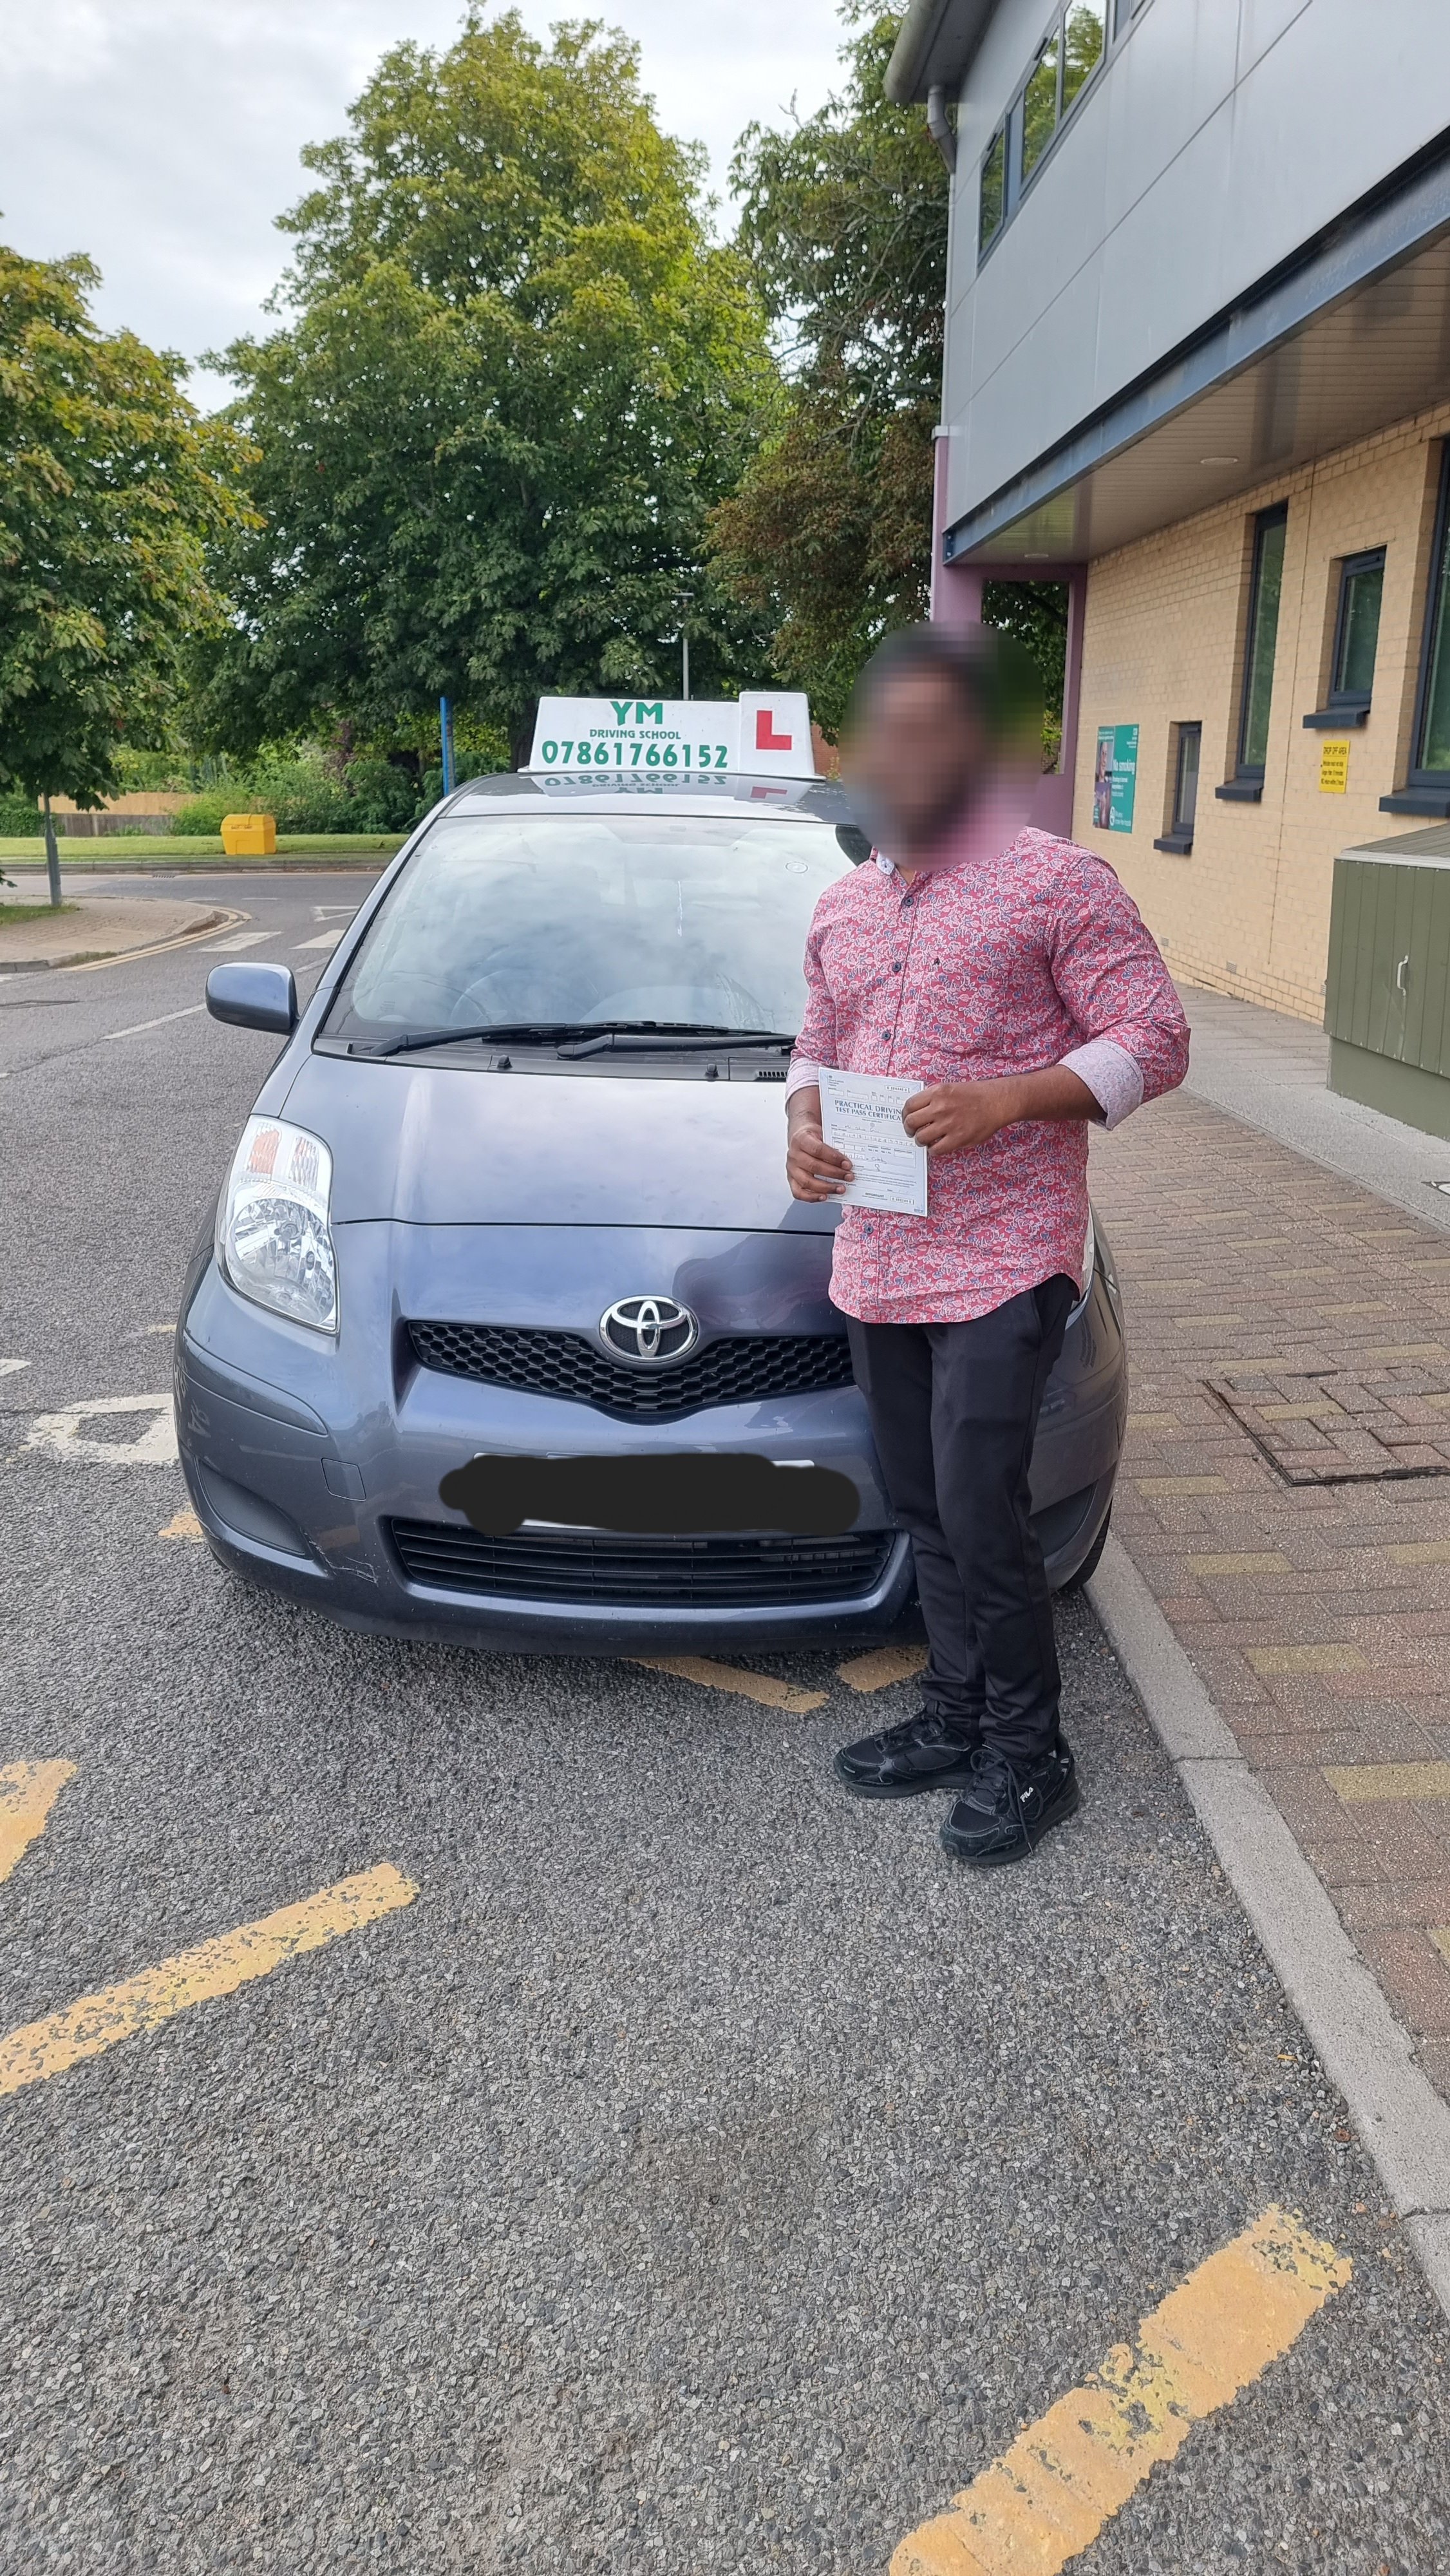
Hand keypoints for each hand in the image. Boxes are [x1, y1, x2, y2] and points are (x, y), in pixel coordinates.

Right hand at [786, 1121, 852, 1200]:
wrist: (800, 1138)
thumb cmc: (814, 1136)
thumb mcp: (823, 1132)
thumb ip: (833, 1141)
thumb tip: (850, 1154)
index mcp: (801, 1139)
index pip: (818, 1150)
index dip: (834, 1158)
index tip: (848, 1164)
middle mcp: (794, 1155)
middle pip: (814, 1166)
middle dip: (834, 1173)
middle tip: (849, 1177)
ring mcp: (791, 1169)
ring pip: (807, 1181)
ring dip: (826, 1187)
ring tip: (841, 1188)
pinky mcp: (792, 1180)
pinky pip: (799, 1192)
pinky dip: (812, 1197)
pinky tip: (825, 1197)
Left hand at [901, 1078, 1019, 1154]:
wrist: (996, 1102)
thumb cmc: (974, 1095)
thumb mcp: (949, 1088)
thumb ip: (932, 1098)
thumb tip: (916, 1111)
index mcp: (937, 1093)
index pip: (909, 1105)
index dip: (905, 1115)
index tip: (907, 1119)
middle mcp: (940, 1107)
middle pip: (911, 1122)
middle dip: (909, 1129)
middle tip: (913, 1132)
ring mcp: (948, 1124)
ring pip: (921, 1137)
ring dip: (921, 1140)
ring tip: (926, 1140)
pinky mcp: (957, 1138)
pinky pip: (936, 1149)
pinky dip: (933, 1150)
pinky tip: (938, 1146)